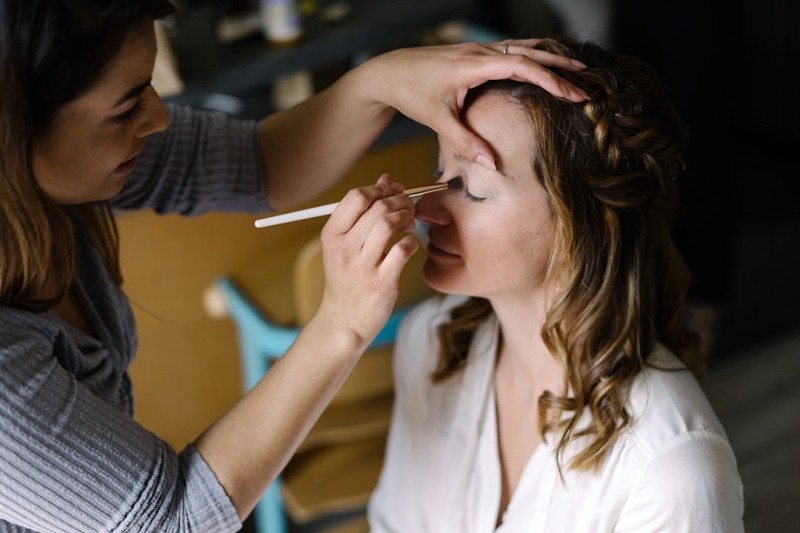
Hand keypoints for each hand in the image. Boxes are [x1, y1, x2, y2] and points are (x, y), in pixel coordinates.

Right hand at [315, 175, 418, 350]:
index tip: (394, 192)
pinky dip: (412, 242)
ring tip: (410, 224)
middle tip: (409, 207)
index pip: (356, 196)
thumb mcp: (345, 244)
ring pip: (387, 223)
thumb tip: (386, 179)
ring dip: (406, 217)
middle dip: (399, 201)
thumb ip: (363, 212)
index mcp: (332, 234)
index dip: (381, 188)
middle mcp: (345, 248)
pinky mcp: (381, 282)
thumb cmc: (348, 278)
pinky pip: (403, 250)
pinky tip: (410, 245)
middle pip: (376, 207)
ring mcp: (362, 266)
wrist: (344, 321)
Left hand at [356, 39, 587, 169]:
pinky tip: (542, 62)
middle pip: (528, 51)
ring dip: (548, 57)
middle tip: (586, 81)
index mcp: (472, 65)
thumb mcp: (437, 120)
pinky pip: (509, 49)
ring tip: (575, 68)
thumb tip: (492, 164)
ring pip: (520, 47)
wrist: (388, 72)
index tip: (573, 94)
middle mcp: (478, 51)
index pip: (521, 66)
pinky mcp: (473, 54)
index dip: (550, 79)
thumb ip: (465, 141)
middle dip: (559, 65)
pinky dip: (531, 55)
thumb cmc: (411, 94)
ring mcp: (476, 49)